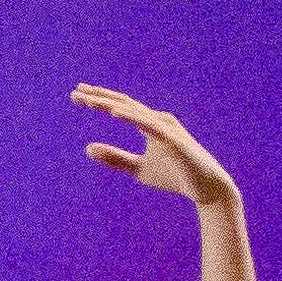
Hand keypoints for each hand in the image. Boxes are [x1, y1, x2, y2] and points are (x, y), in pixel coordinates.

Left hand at [76, 85, 237, 210]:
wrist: (206, 188)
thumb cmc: (174, 176)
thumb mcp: (137, 169)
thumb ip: (115, 158)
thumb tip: (87, 148)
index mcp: (150, 124)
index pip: (121, 107)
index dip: (101, 99)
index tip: (79, 94)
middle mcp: (158, 121)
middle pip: (124, 104)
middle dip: (99, 97)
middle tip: (76, 91)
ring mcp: (166, 128)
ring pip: (133, 111)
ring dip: (110, 104)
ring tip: (89, 100)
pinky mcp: (173, 139)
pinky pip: (148, 125)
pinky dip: (131, 117)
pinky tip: (113, 112)